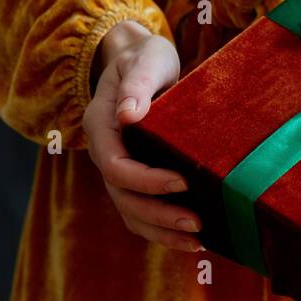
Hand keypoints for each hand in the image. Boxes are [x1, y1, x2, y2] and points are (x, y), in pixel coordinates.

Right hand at [82, 21, 202, 250]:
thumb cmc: (146, 58)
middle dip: (158, 215)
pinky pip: (141, 212)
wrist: (140, 62)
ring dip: (161, 231)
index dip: (146, 180)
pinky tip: (194, 240)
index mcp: (101, 126)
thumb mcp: (146, 60)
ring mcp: (118, 169)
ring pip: (130, 212)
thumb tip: (129, 115)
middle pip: (122, 197)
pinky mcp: (134, 179)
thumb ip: (138, 85)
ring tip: (198, 242)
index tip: (183, 181)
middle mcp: (104, 153)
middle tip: (197, 224)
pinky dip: (163, 229)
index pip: (114, 165)